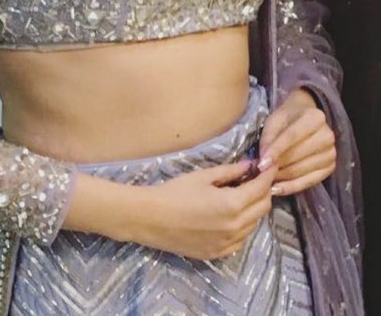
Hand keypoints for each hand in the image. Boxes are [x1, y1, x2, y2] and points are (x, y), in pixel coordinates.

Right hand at [132, 157, 277, 260]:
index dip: (267, 175)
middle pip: (263, 208)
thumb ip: (230, 171)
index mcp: (232, 205)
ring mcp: (227, 244)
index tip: (268, 166)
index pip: (261, 189)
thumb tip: (250, 165)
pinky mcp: (218, 254)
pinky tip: (232, 216)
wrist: (151, 218)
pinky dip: (243, 227)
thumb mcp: (203, 176)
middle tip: (257, 179)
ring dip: (254, 209)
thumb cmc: (175, 192)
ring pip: (254, 225)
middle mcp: (234, 227)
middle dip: (264, 191)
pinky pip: (241, 240)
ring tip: (244, 195)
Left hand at [258, 88, 336, 196]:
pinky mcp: (330, 168)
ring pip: (301, 171)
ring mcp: (331, 153)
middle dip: (276, 166)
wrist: (305, 118)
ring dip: (281, 177)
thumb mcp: (274, 121)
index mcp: (316, 117)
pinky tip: (277, 188)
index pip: (292, 136)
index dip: (275, 151)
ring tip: (266, 179)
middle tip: (259, 173)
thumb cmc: (288, 118)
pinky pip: (309, 182)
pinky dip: (291, 187)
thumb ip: (268, 140)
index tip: (261, 164)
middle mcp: (327, 136)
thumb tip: (264, 164)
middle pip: (297, 156)